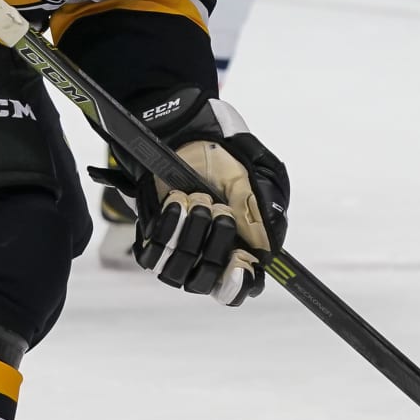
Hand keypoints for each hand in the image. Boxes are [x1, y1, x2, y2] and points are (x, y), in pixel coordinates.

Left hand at [93, 90, 288, 306]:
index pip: (239, 287)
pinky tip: (176, 200)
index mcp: (238, 247)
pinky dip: (167, 225)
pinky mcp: (151, 240)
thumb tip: (268, 251)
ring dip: (191, 231)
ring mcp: (177, 251)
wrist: (184, 132)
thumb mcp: (252, 179)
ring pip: (180, 271)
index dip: (239, 283)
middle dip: (215, 244)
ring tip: (196, 197)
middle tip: (219, 209)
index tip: (240, 262)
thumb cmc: (223, 156)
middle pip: (209, 282)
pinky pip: (153, 254)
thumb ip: (262, 214)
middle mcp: (206, 256)